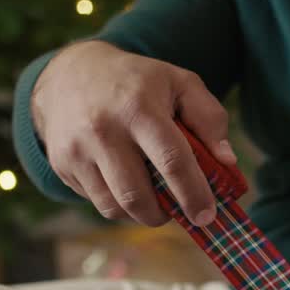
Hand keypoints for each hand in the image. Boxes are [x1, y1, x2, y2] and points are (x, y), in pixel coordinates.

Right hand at [32, 40, 236, 226]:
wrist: (71, 73)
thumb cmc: (138, 82)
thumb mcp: (180, 83)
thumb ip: (209, 118)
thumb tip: (227, 161)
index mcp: (139, 107)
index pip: (172, 161)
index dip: (193, 194)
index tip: (207, 216)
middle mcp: (103, 130)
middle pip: (138, 196)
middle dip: (164, 215)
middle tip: (178, 211)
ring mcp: (77, 149)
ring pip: (114, 207)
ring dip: (141, 214)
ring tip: (153, 201)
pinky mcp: (62, 164)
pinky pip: (96, 202)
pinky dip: (118, 205)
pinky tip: (126, 185)